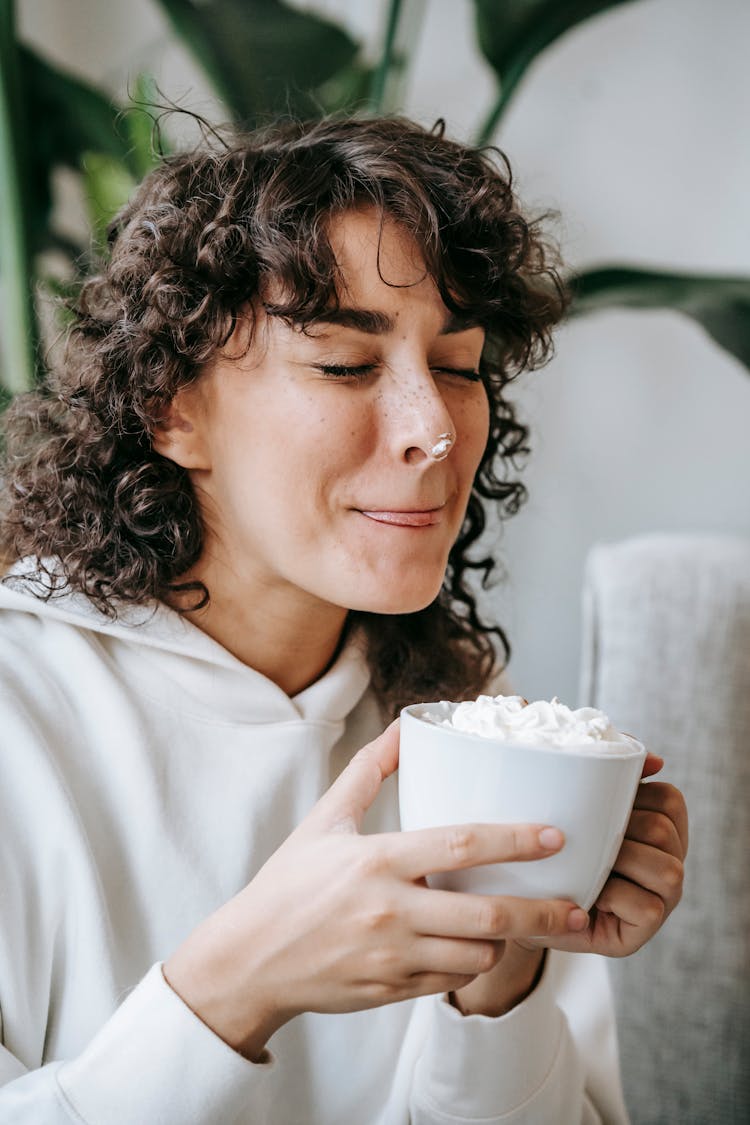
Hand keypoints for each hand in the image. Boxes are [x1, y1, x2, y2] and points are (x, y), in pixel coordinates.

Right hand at [164, 721, 586, 1058]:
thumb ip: (368, 771)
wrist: (249, 960)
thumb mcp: (324, 820)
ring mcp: (392, 957)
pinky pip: (450, 981)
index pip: (460, 845)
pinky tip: (471, 947)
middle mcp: (389, 911)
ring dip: (504, 940)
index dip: (514, 839)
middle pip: (487, 914)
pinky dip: (469, 964)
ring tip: (517, 924)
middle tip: (577, 907)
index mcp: (376, 861)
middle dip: (541, 913)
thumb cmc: (288, 884)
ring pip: (477, 955)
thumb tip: (404, 728)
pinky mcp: (391, 992)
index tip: (555, 836)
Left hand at [539, 752, 687, 957]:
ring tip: (589, 863)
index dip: (637, 794)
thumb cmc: (552, 848)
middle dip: (623, 829)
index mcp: (659, 830)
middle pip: (665, 831)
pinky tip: (590, 892)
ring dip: (622, 860)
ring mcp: (661, 900)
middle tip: (586, 836)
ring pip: (667, 870)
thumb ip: (608, 775)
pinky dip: (615, 896)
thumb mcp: (575, 807)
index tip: (600, 802)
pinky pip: (648, 907)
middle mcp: (668, 864)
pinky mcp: (643, 931)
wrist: (522, 903)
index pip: (670, 799)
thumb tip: (653, 759)